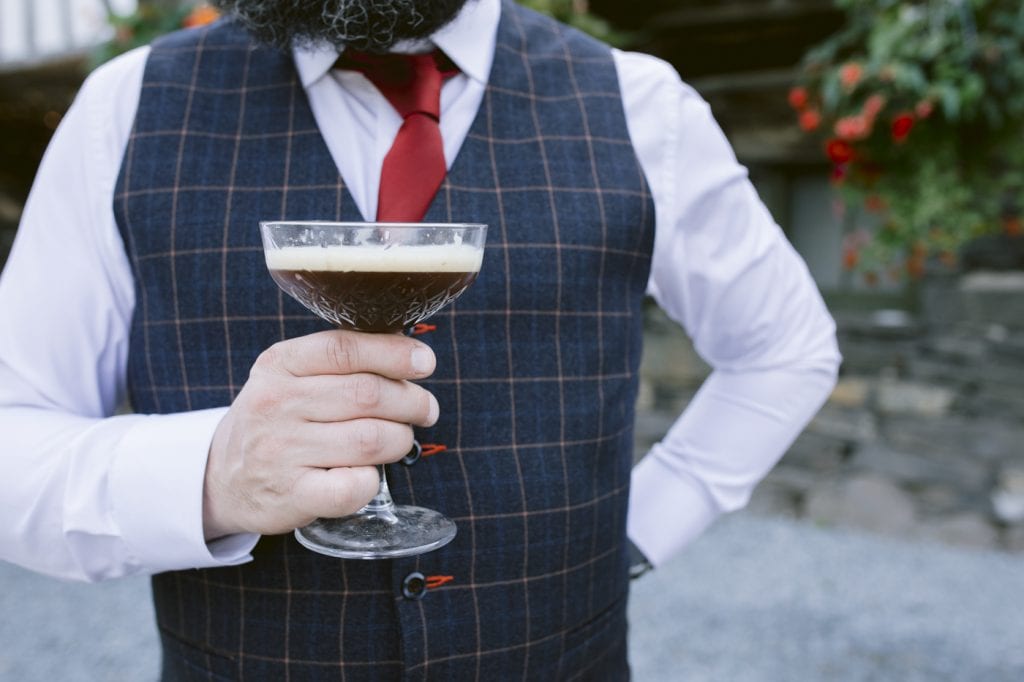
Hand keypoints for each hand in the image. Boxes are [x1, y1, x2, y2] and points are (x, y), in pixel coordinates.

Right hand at [202, 330, 437, 539]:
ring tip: (400, 440)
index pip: (344, 348)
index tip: (424, 362)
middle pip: (368, 394)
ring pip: (370, 439)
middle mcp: (277, 403)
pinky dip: (373, 480)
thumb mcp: (290, 376)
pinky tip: (369, 475)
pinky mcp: (291, 495)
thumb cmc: (278, 420)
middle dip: (411, 401)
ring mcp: (281, 451)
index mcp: (280, 364)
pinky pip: (354, 486)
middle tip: (425, 410)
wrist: (222, 477)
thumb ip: (340, 361)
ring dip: (400, 440)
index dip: (393, 353)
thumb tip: (409, 352)